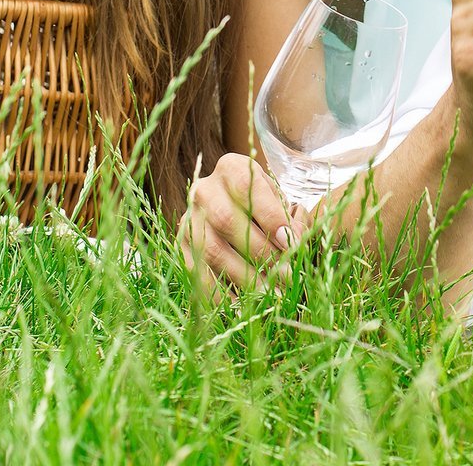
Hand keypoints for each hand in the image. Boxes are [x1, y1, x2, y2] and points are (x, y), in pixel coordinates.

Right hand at [178, 152, 306, 298]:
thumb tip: (292, 245)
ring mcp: (188, 219)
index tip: (291, 243)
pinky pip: (197, 273)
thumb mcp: (279, 200)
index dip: (269, 215)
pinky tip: (244, 305)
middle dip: (259, 251)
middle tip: (284, 276)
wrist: (230, 206)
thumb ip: (289, 218)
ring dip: (243, 276)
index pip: (246, 187)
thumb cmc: (263, 204)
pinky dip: (221, 293)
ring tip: (269, 294)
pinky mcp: (180, 246)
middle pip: (226, 220)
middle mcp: (204, 190)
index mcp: (231, 168)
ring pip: (210, 250)